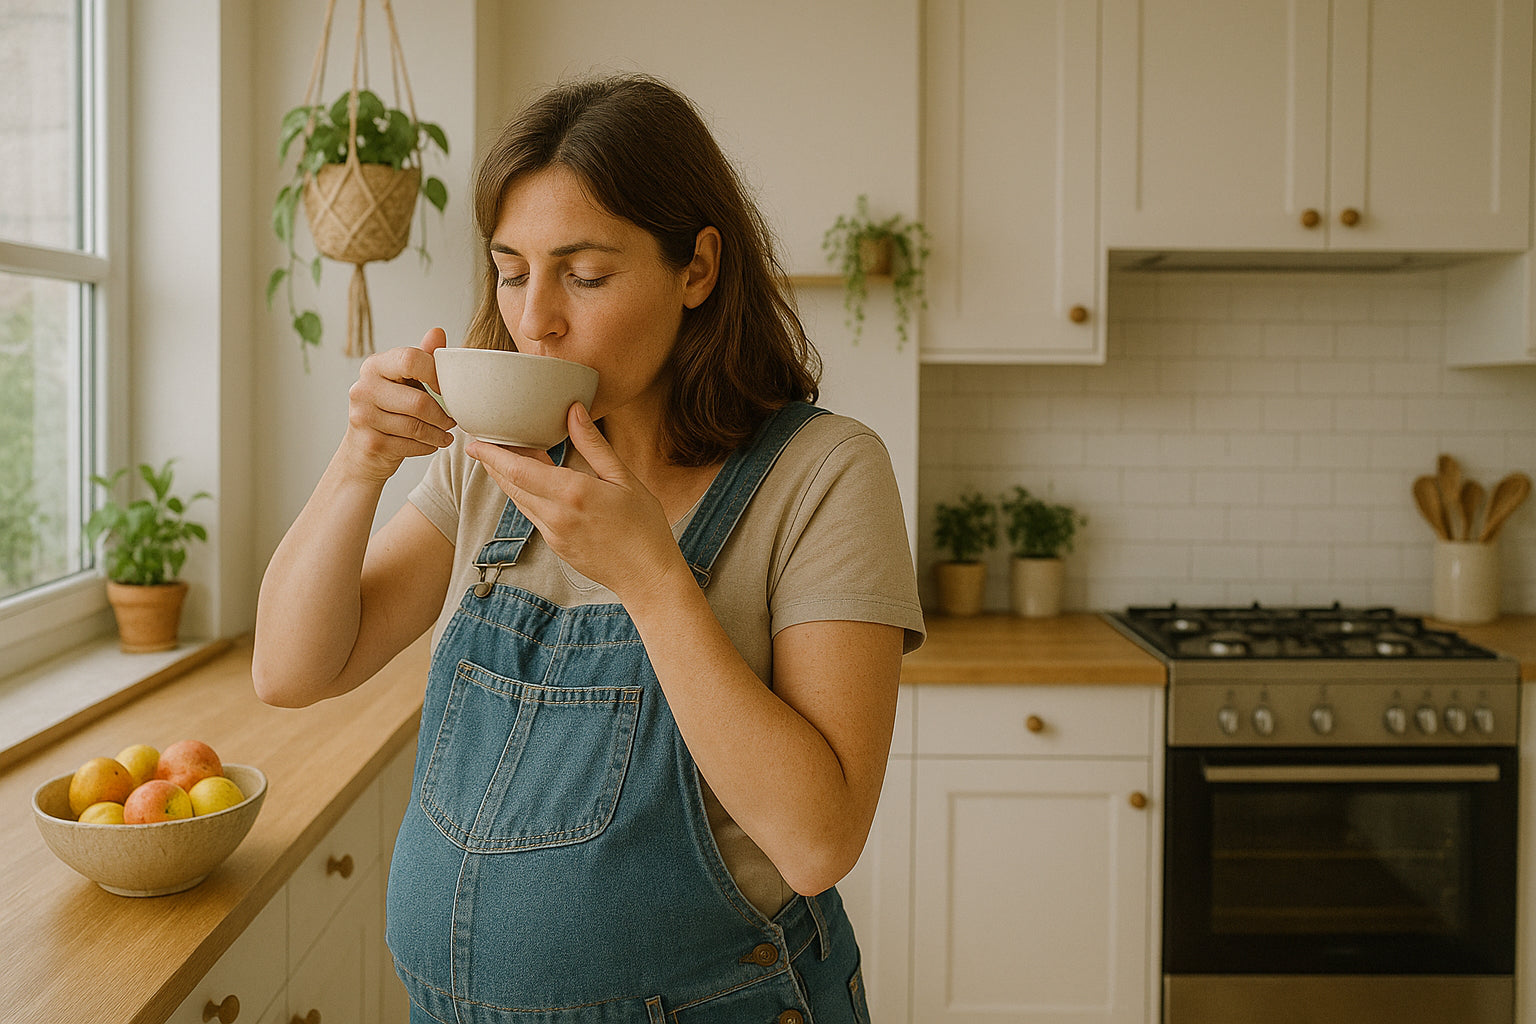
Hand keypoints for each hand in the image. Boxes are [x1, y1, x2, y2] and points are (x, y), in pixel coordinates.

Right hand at [339, 328, 456, 481]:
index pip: (410, 360)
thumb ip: (422, 358)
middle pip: (418, 402)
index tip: (445, 388)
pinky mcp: (370, 443)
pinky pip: (411, 445)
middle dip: (442, 415)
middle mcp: (363, 388)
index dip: (435, 374)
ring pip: (416, 427)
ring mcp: (363, 417)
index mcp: (374, 366)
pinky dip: (427, 446)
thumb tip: (438, 332)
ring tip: (446, 434)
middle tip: (452, 421)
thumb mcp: (405, 381)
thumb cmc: (390, 410)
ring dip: (439, 434)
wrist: (363, 450)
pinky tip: (432, 443)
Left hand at [466, 403, 687, 600]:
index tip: (475, 443)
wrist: (647, 575)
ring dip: (508, 479)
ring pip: (519, 500)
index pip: (518, 470)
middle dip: (492, 463)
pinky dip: (526, 495)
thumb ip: (594, 445)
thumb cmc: (644, 525)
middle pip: (511, 485)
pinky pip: (533, 514)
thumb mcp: (624, 478)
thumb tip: (574, 411)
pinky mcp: (556, 546)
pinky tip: (534, 483)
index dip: (492, 455)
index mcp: (573, 493)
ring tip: (505, 457)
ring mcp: (554, 534)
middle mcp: (556, 515)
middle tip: (482, 444)